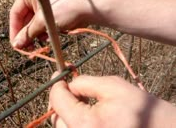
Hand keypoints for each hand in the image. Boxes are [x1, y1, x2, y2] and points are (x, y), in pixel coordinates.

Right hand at [10, 0, 94, 47]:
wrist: (92, 5)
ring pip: (37, 20)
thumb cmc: (68, 6)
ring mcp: (48, 1)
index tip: (17, 45)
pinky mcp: (57, 7)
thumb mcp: (44, 21)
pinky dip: (46, 29)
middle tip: (29, 48)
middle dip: (28, 33)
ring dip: (37, 33)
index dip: (15, 30)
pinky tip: (51, 36)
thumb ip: (29, 33)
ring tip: (42, 41)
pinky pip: (46, 20)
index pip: (16, 12)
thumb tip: (17, 43)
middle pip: (26, 17)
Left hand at [49, 75, 175, 127]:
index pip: (58, 102)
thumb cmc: (140, 107)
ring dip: (68, 114)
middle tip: (70, 87)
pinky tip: (89, 114)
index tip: (60, 73)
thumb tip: (68, 83)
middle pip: (57, 120)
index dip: (57, 85)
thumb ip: (86, 83)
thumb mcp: (113, 86)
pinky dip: (78, 123)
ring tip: (81, 100)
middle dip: (61, 101)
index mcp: (86, 124)